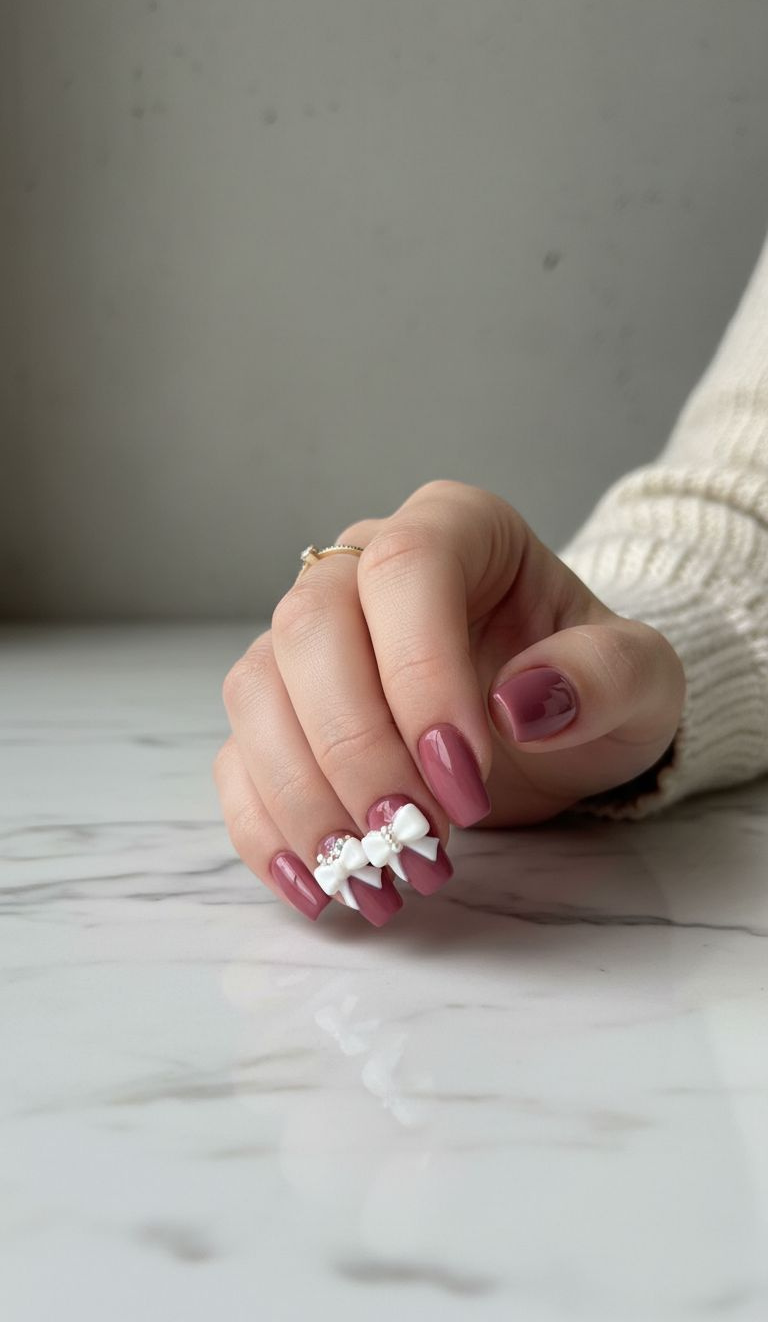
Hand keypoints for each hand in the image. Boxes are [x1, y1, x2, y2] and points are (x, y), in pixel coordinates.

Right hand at [214, 481, 684, 924]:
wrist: (553, 721)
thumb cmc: (588, 684)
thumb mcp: (640, 679)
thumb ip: (603, 678)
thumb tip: (519, 703)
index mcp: (456, 528)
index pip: (406, 570)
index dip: (421, 674)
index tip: (465, 779)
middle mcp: (362, 567)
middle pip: (310, 627)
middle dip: (356, 747)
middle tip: (412, 840)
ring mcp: (310, 638)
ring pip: (258, 690)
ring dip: (305, 796)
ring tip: (372, 878)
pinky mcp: (282, 711)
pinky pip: (239, 756)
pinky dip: (265, 826)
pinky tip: (315, 883)